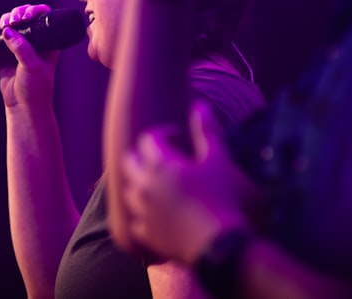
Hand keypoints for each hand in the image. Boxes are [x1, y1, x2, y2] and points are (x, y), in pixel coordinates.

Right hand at [0, 3, 59, 108]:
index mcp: (49, 41)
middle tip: (13, 21)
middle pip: (25, 17)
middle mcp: (35, 41)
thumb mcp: (32, 66)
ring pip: (11, 25)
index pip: (43, 17)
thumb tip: (7, 31)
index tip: (25, 17)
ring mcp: (19, 47)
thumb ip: (21, 48)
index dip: (34, 11)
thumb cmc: (36, 88)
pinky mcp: (5, 54)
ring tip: (1, 24)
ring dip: (5, 19)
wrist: (24, 107)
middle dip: (17, 14)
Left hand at [119, 100, 263, 264]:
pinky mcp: (146, 236)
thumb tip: (200, 106)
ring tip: (158, 185)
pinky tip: (156, 215)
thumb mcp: (218, 159)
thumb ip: (206, 131)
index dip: (164, 134)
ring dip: (139, 184)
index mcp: (160, 164)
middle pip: (129, 162)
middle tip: (164, 158)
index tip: (179, 137)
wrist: (222, 245)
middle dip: (143, 156)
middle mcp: (144, 186)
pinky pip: (135, 222)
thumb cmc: (222, 198)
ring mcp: (142, 212)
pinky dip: (142, 215)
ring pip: (129, 192)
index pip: (149, 139)